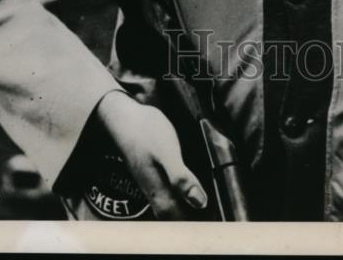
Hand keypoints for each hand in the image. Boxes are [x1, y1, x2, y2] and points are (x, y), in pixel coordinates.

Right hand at [96, 90, 207, 218]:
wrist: (123, 118)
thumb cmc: (145, 132)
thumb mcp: (166, 151)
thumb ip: (180, 177)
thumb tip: (200, 202)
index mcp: (160, 193)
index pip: (182, 222)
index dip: (199, 225)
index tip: (217, 220)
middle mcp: (156, 194)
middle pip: (178, 218)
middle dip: (196, 219)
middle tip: (218, 215)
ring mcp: (154, 185)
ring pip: (174, 207)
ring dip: (190, 209)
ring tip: (208, 204)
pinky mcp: (155, 176)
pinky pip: (171, 195)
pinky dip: (184, 196)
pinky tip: (193, 188)